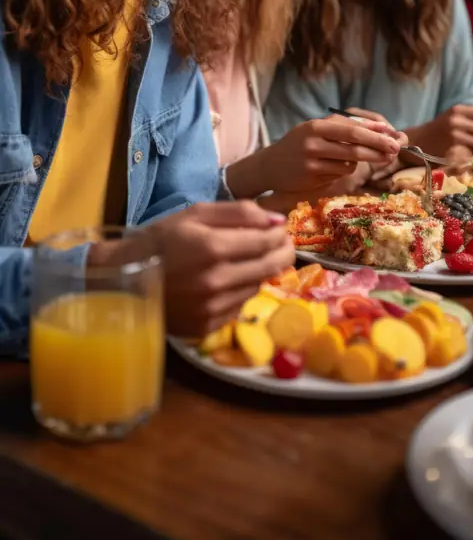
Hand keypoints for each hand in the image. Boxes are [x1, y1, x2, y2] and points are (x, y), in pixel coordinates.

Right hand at [88, 202, 294, 337]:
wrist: (123, 279)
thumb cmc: (159, 240)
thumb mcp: (195, 214)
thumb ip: (239, 213)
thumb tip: (277, 220)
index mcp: (213, 248)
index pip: (266, 242)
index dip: (280, 234)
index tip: (281, 229)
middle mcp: (217, 281)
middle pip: (270, 267)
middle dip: (282, 252)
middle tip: (282, 244)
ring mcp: (213, 308)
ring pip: (257, 286)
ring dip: (261, 271)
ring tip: (252, 259)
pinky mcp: (208, 326)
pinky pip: (240, 305)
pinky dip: (242, 290)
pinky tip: (231, 280)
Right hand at [226, 114, 406, 197]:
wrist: (270, 166)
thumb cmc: (299, 144)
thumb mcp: (317, 129)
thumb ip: (344, 127)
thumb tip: (380, 127)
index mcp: (316, 126)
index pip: (352, 129)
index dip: (375, 134)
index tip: (393, 136)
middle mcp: (313, 143)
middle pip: (354, 147)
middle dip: (378, 149)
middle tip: (395, 150)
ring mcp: (312, 163)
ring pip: (349, 163)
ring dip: (362, 162)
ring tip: (365, 157)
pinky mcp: (313, 179)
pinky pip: (340, 174)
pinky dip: (346, 170)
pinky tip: (339, 166)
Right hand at [407, 105, 472, 157]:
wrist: (416, 142)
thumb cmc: (439, 129)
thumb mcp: (452, 116)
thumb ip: (472, 116)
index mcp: (457, 110)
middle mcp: (456, 122)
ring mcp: (454, 138)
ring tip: (471, 148)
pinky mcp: (453, 153)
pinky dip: (471, 157)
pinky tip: (461, 154)